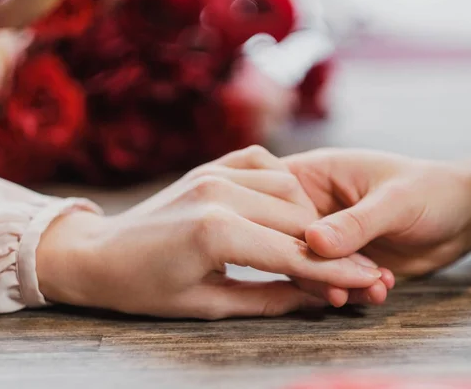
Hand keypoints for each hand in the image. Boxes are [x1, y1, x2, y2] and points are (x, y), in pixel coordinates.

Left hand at [36, 146, 384, 319]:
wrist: (100, 253)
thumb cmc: (146, 289)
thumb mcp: (209, 305)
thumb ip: (270, 298)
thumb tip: (320, 297)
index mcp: (215, 232)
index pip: (293, 254)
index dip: (336, 271)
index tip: (370, 281)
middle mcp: (219, 192)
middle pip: (300, 220)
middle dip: (332, 248)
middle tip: (358, 269)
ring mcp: (215, 171)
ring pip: (289, 188)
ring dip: (311, 217)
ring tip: (320, 246)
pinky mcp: (212, 164)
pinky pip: (266, 164)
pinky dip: (286, 186)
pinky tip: (289, 207)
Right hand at [285, 148, 470, 276]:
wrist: (465, 216)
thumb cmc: (432, 191)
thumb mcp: (395, 202)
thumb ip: (356, 222)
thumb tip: (313, 242)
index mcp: (317, 173)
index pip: (272, 193)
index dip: (272, 221)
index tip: (287, 250)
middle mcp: (314, 204)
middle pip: (285, 237)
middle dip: (309, 266)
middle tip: (339, 286)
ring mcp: (327, 234)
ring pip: (307, 265)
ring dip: (334, 283)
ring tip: (370, 290)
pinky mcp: (343, 259)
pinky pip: (331, 280)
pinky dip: (352, 291)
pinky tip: (380, 291)